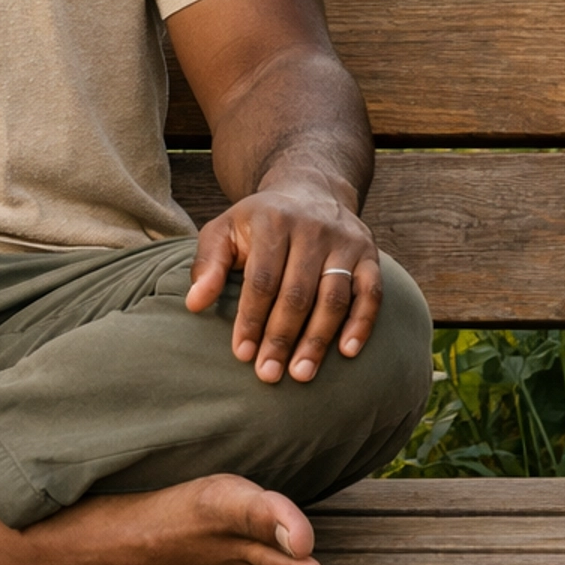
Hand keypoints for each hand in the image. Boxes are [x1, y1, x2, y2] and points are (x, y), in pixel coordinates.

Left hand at [185, 178, 380, 382]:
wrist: (310, 190)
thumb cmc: (260, 221)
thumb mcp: (225, 230)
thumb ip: (207, 264)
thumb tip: (193, 304)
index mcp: (273, 221)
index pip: (262, 279)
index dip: (251, 318)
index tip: (243, 353)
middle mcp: (312, 229)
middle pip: (298, 292)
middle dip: (281, 338)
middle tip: (268, 374)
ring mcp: (345, 241)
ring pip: (334, 297)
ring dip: (317, 340)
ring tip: (301, 374)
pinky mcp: (369, 254)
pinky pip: (371, 293)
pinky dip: (361, 323)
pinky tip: (346, 352)